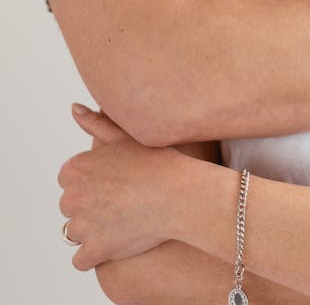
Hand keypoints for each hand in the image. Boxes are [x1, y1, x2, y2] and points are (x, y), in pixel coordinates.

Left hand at [58, 105, 182, 269]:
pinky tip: (115, 243)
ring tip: (121, 221)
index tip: (114, 182)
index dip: (92, 181)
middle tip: (121, 201)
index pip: (69, 179)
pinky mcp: (95, 250)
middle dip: (89, 206)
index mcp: (75, 168)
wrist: (181, 194)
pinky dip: (94, 255)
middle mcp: (72, 197)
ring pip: (75, 232)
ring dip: (91, 231)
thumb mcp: (125, 136)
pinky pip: (81, 260)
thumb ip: (95, 123)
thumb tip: (73, 108)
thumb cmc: (157, 162)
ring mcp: (82, 225)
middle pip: (70, 206)